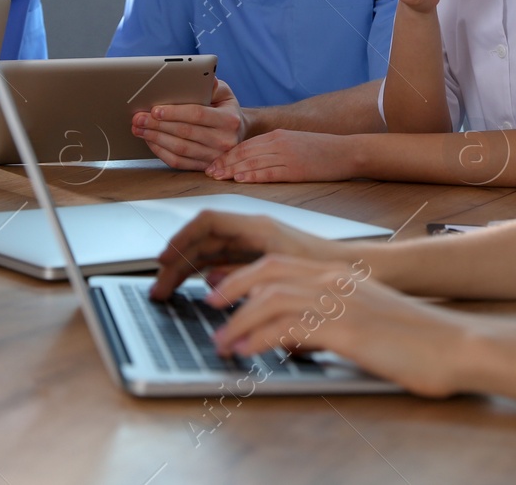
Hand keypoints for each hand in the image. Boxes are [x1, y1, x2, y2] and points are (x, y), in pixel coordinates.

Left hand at [132, 77, 246, 170]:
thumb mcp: (224, 94)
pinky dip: (161, 152)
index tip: (155, 110)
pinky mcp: (205, 167)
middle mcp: (225, 141)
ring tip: (139, 129)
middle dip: (157, 125)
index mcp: (229, 120)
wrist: (238, 133)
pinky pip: (179, 163)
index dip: (174, 113)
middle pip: (185, 133)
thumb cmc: (226, 109)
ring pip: (179, 149)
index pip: (197, 115)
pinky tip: (150, 141)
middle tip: (138, 118)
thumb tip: (200, 78)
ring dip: (155, 138)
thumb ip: (212, 86)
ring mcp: (215, 157)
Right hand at [151, 210, 337, 299]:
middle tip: (158, 288)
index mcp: (256, 226)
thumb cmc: (325, 267)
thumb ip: (244, 277)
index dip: (182, 239)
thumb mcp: (281, 272)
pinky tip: (196, 291)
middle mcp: (252, 232)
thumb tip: (210, 284)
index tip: (164, 260)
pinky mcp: (259, 261)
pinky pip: (222, 264)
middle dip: (177, 261)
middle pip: (203, 240)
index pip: (207, 222)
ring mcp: (254, 246)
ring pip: (209, 254)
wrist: (357, 270)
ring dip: (187, 271)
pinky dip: (204, 275)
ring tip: (168, 292)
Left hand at [204, 128, 353, 183]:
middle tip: (208, 172)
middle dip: (224, 163)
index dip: (226, 155)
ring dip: (232, 170)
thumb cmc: (321, 150)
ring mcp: (287, 155)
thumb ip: (274, 148)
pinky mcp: (296, 169)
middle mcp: (279, 143)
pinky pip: (270, 172)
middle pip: (244, 153)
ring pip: (253, 162)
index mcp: (277, 135)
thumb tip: (254, 160)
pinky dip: (253, 176)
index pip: (245, 145)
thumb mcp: (294, 143)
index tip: (213, 164)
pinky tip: (241, 180)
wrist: (347, 151)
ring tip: (217, 177)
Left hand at [209, 255, 470, 397]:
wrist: (457, 345)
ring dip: (239, 321)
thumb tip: (297, 334)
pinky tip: (248, 352)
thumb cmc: (418, 340)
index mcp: (341, 277)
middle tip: (210, 307)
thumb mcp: (368, 320)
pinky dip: (261, 338)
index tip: (223, 293)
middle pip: (268, 272)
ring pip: (272, 299)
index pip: (279, 265)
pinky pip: (290, 327)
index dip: (245, 276)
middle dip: (232, 289)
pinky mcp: (347, 329)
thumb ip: (333, 318)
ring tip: (222, 342)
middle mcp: (337, 282)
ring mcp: (342, 303)